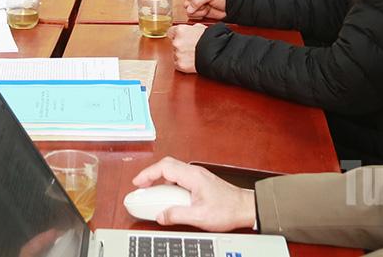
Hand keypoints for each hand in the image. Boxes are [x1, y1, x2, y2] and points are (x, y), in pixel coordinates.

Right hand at [132, 157, 256, 231]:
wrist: (245, 208)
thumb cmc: (228, 209)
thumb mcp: (200, 217)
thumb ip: (178, 215)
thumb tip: (161, 215)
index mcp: (193, 177)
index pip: (164, 168)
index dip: (148, 174)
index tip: (137, 182)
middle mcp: (194, 172)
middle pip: (167, 165)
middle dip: (150, 174)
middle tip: (141, 186)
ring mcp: (198, 176)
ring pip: (173, 170)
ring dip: (160, 178)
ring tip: (152, 191)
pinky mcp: (200, 181)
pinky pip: (179, 177)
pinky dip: (169, 183)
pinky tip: (168, 195)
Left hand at [169, 24, 207, 73]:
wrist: (217, 53)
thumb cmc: (211, 40)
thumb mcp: (200, 28)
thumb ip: (191, 29)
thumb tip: (190, 30)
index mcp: (180, 30)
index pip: (170, 32)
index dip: (176, 35)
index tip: (179, 38)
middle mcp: (176, 42)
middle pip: (173, 43)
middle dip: (180, 45)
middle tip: (191, 47)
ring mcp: (177, 54)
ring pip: (176, 54)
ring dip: (182, 54)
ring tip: (193, 54)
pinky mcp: (180, 65)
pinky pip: (178, 64)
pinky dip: (184, 63)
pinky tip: (192, 61)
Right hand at [183, 0, 225, 19]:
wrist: (228, 7)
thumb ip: (198, 0)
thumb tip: (189, 8)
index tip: (202, 0)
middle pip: (185, 3)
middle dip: (197, 6)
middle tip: (206, 4)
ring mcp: (194, 2)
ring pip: (187, 10)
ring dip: (198, 11)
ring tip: (207, 7)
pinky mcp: (196, 10)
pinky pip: (191, 16)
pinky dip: (199, 15)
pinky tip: (206, 11)